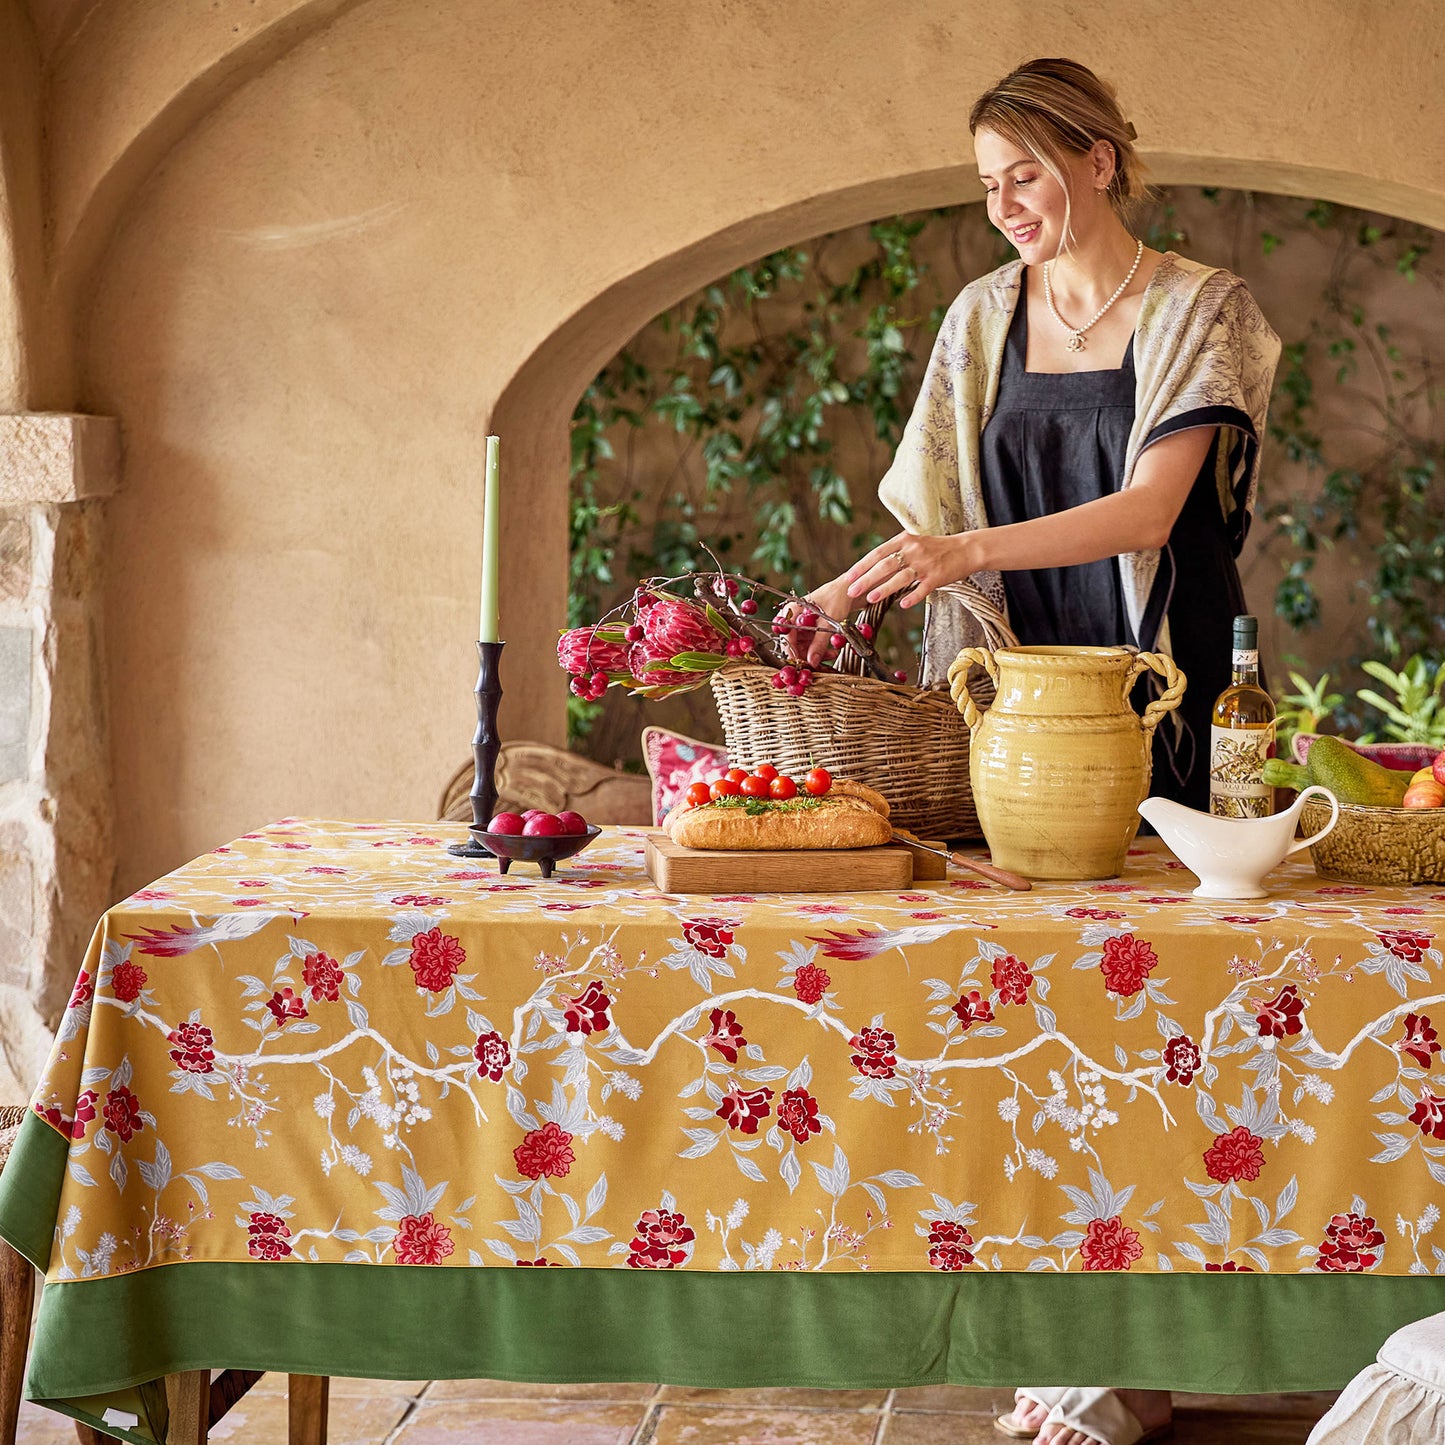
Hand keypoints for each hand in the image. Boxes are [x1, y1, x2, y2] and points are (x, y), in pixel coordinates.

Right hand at [778, 575, 851, 667]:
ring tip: (831, 655)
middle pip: (793, 643)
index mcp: (791, 611)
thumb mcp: (829, 621)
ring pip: (803, 647)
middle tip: (819, 664)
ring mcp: (801, 625)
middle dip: (806, 655)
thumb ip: (819, 642)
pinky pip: (811, 644)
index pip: (786, 636)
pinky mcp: (810, 629)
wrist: (848, 590)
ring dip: (816, 654)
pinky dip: (820, 650)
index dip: (793, 652)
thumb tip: (812, 661)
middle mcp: (793, 619)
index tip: (802, 664)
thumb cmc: (837, 598)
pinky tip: (832, 652)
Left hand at [844, 532, 972, 608]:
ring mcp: (925, 564)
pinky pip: (922, 589)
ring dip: (884, 588)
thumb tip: (871, 568)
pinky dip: (912, 597)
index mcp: (904, 540)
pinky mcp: (937, 577)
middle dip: (866, 579)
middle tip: (851, 590)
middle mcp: (913, 550)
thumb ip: (894, 552)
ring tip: (870, 598)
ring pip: (901, 577)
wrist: (965, 549)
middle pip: (885, 565)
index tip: (848, 577)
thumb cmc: (936, 549)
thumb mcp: (913, 543)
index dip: (861, 565)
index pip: (877, 553)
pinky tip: (902, 605)